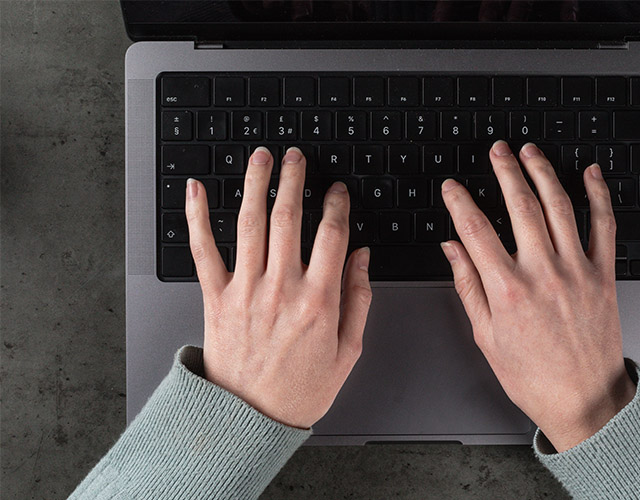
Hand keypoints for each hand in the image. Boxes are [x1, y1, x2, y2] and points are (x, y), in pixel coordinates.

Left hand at [184, 147, 371, 428]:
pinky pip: (204, 250)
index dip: (336, 205)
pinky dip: (197, 217)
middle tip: (296, 157)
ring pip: (250, 223)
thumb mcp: (348, 351)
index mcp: (318, 300)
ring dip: (256, 184)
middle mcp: (281, 288)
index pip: (331, 235)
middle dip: (294, 180)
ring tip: (261, 157)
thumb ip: (359, 299)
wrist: (250, 419)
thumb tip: (363, 258)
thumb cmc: (300, 389)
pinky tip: (197, 190)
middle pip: (288, 218)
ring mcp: (245, 290)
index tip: (337, 190)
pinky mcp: (215, 298)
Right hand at [440, 140, 635, 451]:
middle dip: (505, 171)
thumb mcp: (486, 337)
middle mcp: (543, 274)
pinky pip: (603, 226)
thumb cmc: (533, 376)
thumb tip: (453, 250)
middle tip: (497, 151)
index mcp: (508, 291)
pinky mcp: (602, 275)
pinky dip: (598, 196)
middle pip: (520, 207)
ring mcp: (576, 271)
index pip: (476, 231)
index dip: (460, 202)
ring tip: (530, 152)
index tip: (452, 187)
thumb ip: (469, 287)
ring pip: (559, 207)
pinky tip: (590, 175)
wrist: (583, 399)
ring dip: (543, 173)